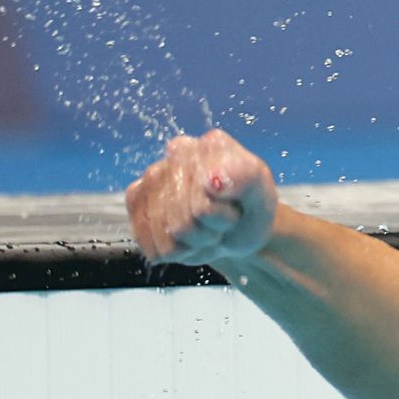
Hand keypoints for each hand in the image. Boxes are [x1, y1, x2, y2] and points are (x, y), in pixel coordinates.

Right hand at [125, 129, 277, 265]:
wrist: (241, 223)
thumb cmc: (251, 206)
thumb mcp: (262, 192)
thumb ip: (245, 179)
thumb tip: (212, 180)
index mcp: (212, 147)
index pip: (204, 205)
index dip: (223, 219)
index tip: (235, 210)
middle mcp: (177, 154)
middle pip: (182, 224)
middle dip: (208, 234)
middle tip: (223, 223)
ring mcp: (152, 176)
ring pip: (167, 238)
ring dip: (194, 244)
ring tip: (209, 229)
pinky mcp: (136, 200)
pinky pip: (151, 245)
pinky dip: (175, 251)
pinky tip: (189, 238)